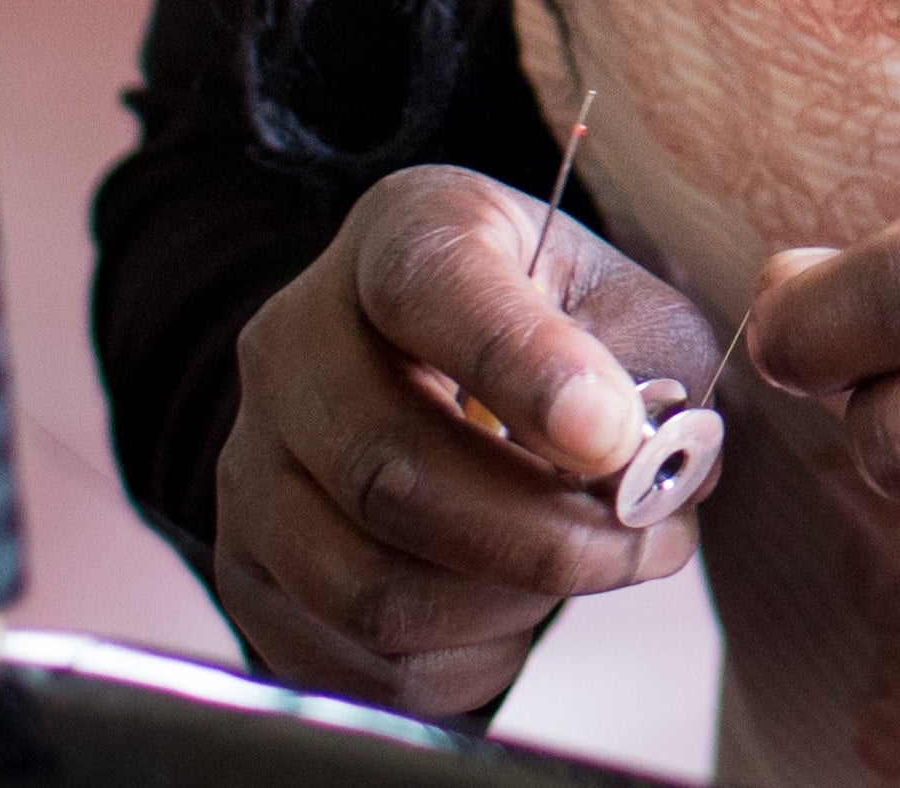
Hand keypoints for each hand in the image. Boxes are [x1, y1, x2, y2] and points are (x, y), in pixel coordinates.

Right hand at [215, 166, 723, 717]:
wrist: (442, 366)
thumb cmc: (558, 322)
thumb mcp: (621, 299)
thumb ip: (647, 368)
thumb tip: (650, 477)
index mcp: (401, 237)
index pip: (438, 290)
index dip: (527, 369)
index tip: (613, 437)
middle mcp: (296, 345)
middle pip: (390, 470)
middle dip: (541, 532)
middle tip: (647, 539)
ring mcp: (254, 468)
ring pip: (371, 587)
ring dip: (512, 602)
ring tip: (601, 567)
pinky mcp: (249, 576)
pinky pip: (357, 662)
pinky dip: (466, 655)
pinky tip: (524, 606)